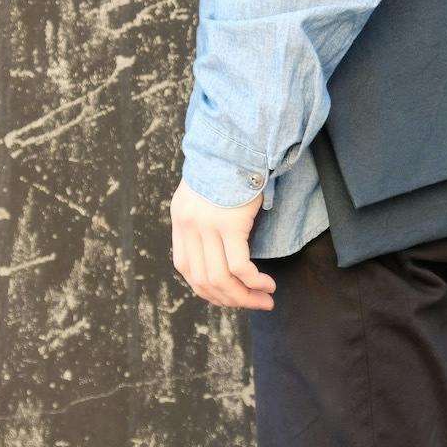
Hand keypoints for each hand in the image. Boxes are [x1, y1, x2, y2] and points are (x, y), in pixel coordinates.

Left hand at [169, 178, 275, 309]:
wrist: (240, 141)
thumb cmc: (231, 165)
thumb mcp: (206, 193)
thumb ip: (205, 219)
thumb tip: (219, 251)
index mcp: (181, 219)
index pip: (186, 269)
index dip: (207, 290)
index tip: (230, 296)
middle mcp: (189, 225)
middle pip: (203, 280)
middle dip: (230, 300)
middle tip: (254, 305)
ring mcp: (207, 225)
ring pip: (221, 278)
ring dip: (244, 296)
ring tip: (265, 299)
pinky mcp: (229, 223)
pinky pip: (239, 265)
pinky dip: (252, 281)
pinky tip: (266, 284)